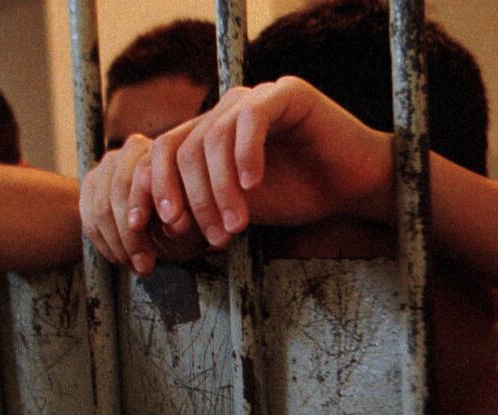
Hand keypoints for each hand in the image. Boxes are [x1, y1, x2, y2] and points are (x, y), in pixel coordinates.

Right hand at [79, 134, 205, 275]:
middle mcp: (132, 149)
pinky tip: (122, 260)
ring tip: (136, 267)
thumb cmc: (189, 218)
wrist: (170, 218)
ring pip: (101, 207)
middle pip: (118, 191)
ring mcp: (108, 165)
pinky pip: (90, 218)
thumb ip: (186, 218)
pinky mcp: (91, 184)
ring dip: (118, 244)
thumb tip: (177, 223)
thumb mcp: (195, 221)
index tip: (150, 238)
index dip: (143, 207)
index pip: (142, 174)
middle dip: (131, 235)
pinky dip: (105, 244)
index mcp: (163, 149)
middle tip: (146, 266)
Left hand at [145, 77, 394, 250]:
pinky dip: (246, 155)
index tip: (143, 229)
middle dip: (190, 199)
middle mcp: (223, 111)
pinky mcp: (286, 93)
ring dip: (219, 189)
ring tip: (236, 226)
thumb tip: (154, 231)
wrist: (353, 187)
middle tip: (211, 238)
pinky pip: (250, 119)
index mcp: (205, 135)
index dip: (148, 191)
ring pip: (211, 139)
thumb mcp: (233, 211)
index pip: (159, 155)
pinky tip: (254, 186)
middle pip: (180, 149)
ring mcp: (252, 98)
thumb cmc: (295, 198)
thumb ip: (197, 211)